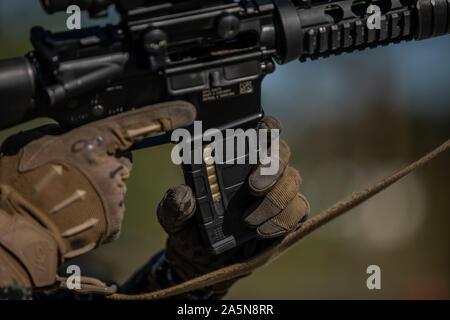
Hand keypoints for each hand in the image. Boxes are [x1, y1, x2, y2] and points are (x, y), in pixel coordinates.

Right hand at [0, 101, 195, 288]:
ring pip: (113, 186)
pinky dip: (96, 210)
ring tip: (66, 196)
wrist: (16, 230)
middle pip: (120, 161)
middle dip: (103, 165)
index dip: (163, 117)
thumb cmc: (19, 184)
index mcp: (92, 144)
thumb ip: (63, 137)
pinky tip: (75, 211)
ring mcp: (115, 197)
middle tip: (72, 175)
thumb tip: (72, 136)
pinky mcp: (113, 221)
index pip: (136, 125)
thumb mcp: (34, 145)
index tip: (187, 112)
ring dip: (96, 190)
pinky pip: (109, 209)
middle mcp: (110, 169)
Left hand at [157, 115, 308, 294]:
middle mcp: (259, 169)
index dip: (268, 126)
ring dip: (274, 200)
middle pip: (282, 153)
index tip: (264, 132)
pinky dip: (283, 220)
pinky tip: (262, 231)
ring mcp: (276, 191)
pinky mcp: (287, 214)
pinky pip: (298, 209)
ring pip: (292, 181)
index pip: (259, 131)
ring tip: (248, 222)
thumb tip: (182, 193)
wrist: (204, 261)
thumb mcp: (175, 217)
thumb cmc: (190, 229)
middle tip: (253, 188)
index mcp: (234, 158)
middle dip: (271, 167)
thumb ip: (175, 205)